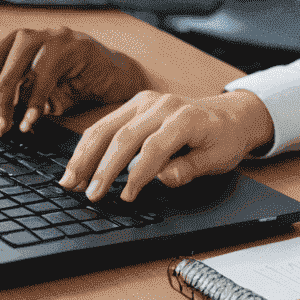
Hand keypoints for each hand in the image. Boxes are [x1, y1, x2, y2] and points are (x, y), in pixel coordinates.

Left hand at [0, 26, 149, 136]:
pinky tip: (32, 122)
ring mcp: (53, 36)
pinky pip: (45, 76)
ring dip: (7, 102)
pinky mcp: (75, 45)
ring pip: (16, 67)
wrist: (113, 80)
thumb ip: (14, 98)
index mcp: (17, 43)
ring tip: (10, 127)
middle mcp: (32, 34)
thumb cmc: (72, 88)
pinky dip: (34, 102)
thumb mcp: (35, 93)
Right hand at [58, 88, 274, 202]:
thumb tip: (163, 176)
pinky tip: (77, 163)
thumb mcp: (218, 159)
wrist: (230, 115)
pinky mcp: (137, 103)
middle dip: (104, 167)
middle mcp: (164, 105)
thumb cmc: (223, 138)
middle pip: (126, 136)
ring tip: (70, 181)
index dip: (138, 174)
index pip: (154, 147)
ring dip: (86, 154)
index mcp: (186, 118)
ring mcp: (147, 101)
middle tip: (89, 195)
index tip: (126, 197)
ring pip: (109, 127)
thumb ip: (190, 168)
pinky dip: (89, 143)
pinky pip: (108, 122)